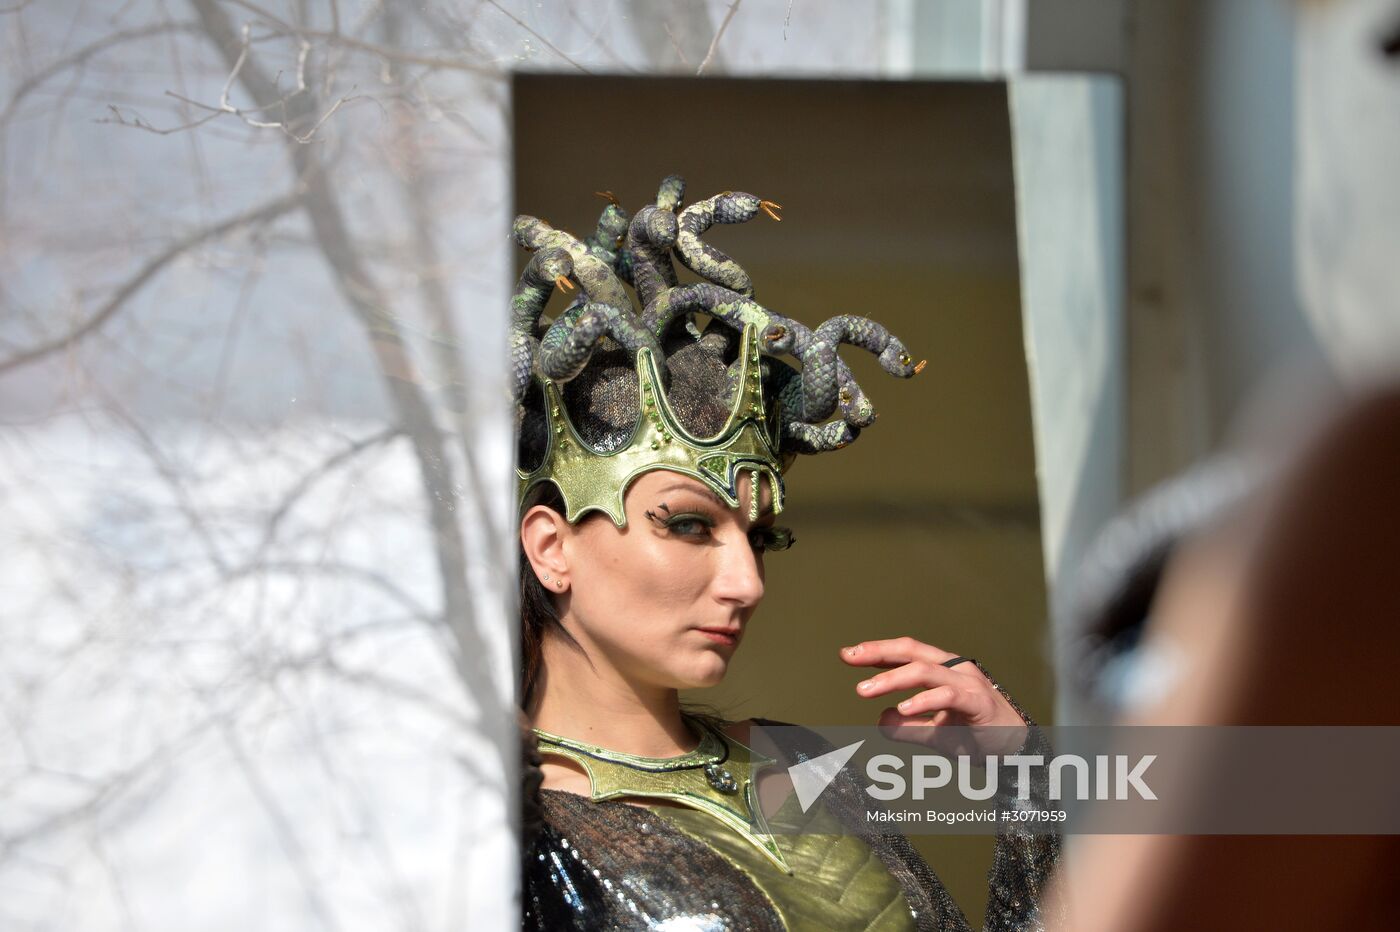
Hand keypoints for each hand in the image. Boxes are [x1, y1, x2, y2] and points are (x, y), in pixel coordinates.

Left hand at [841, 637, 1027, 755]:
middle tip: (850, 658)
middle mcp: (954, 668)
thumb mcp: (934, 734)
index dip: (876, 651)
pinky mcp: (979, 702)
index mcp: (943, 669)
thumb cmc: (975, 736)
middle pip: (911, 650)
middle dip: (878, 651)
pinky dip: (923, 700)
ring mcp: (968, 683)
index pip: (905, 652)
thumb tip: (880, 719)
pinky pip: (947, 695)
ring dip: (891, 679)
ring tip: (865, 689)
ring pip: (924, 670)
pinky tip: (903, 708)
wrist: (1015, 752)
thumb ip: (907, 727)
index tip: (848, 655)